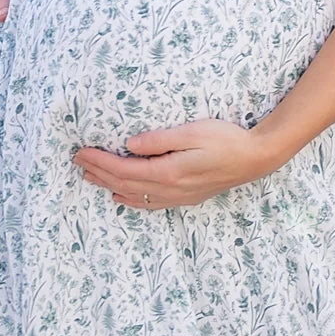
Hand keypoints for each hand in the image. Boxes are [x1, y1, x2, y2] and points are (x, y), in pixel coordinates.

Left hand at [73, 118, 277, 208]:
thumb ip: (160, 140)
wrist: (256, 159)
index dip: (101, 161)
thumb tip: (129, 145)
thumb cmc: (227, 139)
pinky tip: (121, 196)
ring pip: (135, 196)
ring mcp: (178, 197)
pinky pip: (150, 203)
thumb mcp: (193, 132)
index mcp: (169, 172)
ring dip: (110, 186)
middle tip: (78, 162)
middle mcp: (170, 189)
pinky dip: (131, 200)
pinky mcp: (186, 198)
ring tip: (91, 178)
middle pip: (125, 184)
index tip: (82, 152)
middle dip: (100, 172)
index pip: (125, 168)